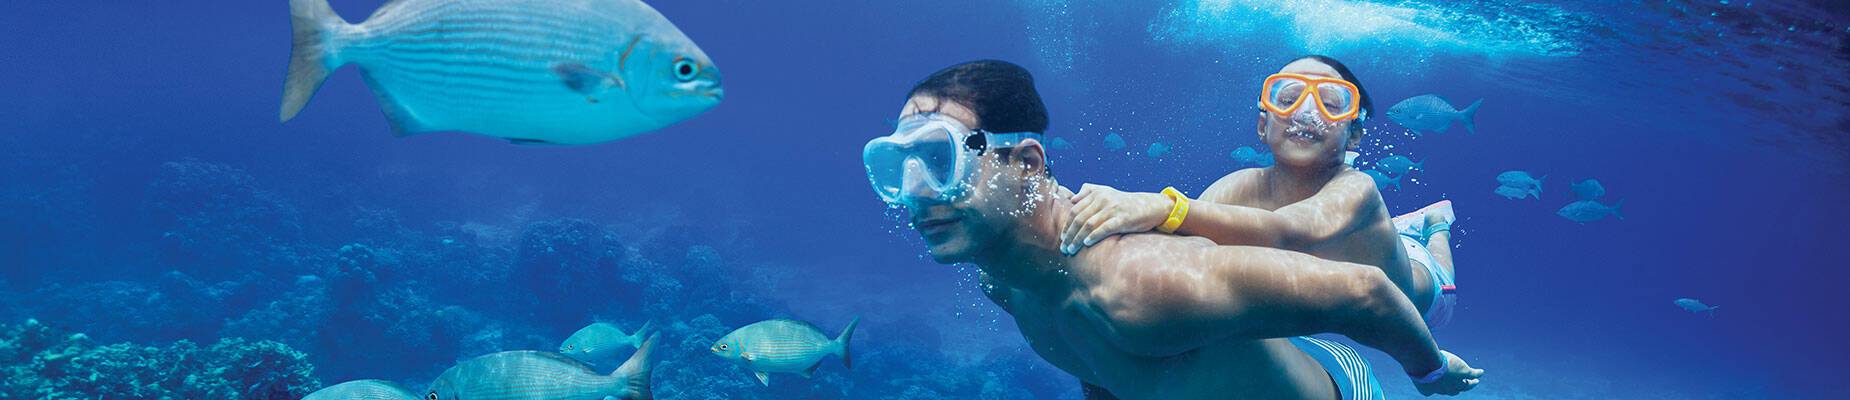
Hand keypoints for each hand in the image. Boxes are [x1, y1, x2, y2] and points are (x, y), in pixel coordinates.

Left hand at [1060, 183, 1174, 254]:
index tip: (1062, 238)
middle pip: (1079, 218)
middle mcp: (1103, 199)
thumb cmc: (1126, 203)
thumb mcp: (1107, 192)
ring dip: (1077, 239)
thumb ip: (1089, 191)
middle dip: (1069, 235)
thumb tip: (1072, 199)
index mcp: (1097, 193)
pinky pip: (1104, 228)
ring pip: (1088, 225)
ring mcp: (1113, 209)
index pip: (1075, 210)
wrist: (1150, 206)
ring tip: (1071, 250)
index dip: (1066, 225)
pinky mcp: (1122, 219)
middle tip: (1063, 248)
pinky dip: (1093, 236)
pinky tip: (1086, 243)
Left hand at [1413, 350, 1483, 395]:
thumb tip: (1407, 356)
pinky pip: (1473, 375)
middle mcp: (1443, 389)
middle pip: (1454, 391)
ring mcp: (1455, 381)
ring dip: (1471, 383)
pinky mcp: (1463, 373)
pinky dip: (1477, 374)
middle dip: (1458, 388)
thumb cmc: (1414, 364)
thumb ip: (1412, 364)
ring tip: (1475, 381)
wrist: (1425, 364)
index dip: (1441, 388)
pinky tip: (1481, 372)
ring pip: (1466, 385)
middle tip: (1462, 385)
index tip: (1441, 384)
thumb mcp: (1411, 366)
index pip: (1437, 391)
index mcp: (1429, 389)